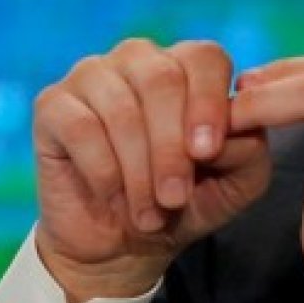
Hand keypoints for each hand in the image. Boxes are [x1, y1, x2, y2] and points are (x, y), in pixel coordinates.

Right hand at [31, 39, 270, 302]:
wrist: (122, 243)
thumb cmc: (183, 203)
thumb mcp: (234, 186)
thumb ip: (250, 151)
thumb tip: (240, 127)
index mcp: (188, 67)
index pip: (205, 58)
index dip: (208, 103)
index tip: (208, 153)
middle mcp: (141, 60)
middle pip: (162, 80)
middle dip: (171, 148)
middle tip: (174, 197)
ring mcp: (93, 76)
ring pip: (122, 108)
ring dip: (139, 170)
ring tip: (149, 213)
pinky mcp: (53, 104)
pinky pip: (81, 127)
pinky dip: (103, 170)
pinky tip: (113, 197)